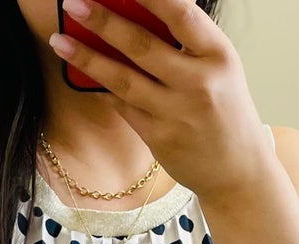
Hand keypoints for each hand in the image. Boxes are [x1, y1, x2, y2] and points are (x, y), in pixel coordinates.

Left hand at [49, 0, 270, 205]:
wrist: (238, 172)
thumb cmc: (225, 111)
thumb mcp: (218, 67)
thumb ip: (185, 42)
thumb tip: (135, 12)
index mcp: (218, 54)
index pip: (180, 13)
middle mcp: (198, 83)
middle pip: (142, 46)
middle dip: (103, 21)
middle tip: (74, 3)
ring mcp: (177, 113)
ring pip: (123, 80)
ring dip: (87, 58)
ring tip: (60, 39)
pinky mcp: (159, 138)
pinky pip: (123, 106)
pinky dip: (103, 87)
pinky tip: (82, 73)